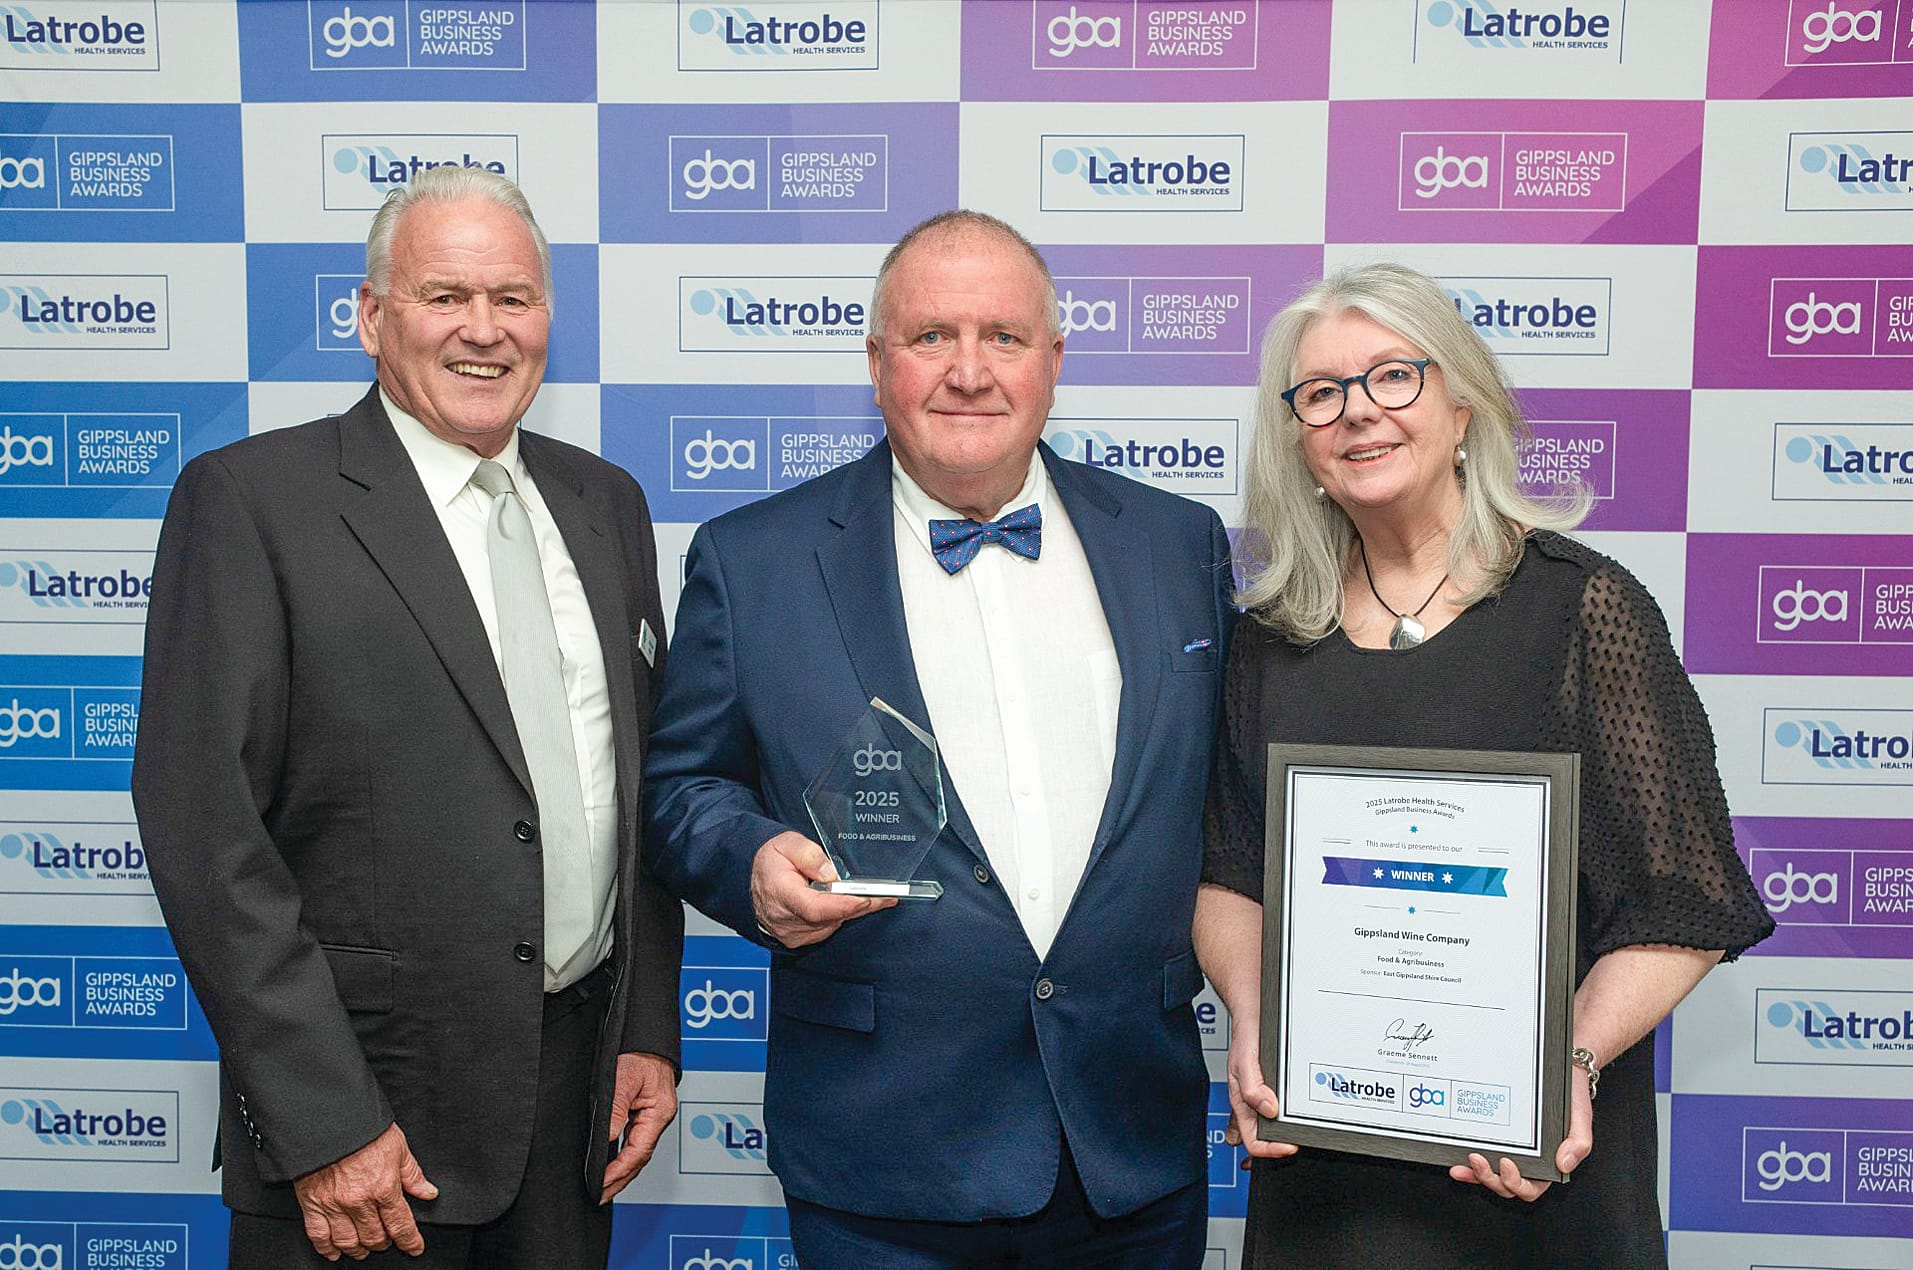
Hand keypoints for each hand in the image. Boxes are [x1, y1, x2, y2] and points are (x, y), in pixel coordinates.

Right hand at [292, 1122, 437, 1259]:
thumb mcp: (398, 1147)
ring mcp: (334, 1205)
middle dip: (385, 1243)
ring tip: (365, 1249)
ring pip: (349, 1241)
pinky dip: (327, 1249)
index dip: (410, 1241)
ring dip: (359, 1250)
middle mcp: (359, 1201)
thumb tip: (428, 1192)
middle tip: (388, 1241)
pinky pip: (319, 1236)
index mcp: (384, 1187)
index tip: (415, 1247)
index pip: (401, 1225)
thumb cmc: (363, 1129)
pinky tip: (334, 1251)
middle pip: (375, 1237)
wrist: (328, 1119)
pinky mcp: (312, 1204)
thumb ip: (412, 1174)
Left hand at [601, 1051, 677, 1203]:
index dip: (619, 1171)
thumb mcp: (623, 1078)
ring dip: (623, 1172)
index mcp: (659, 1112)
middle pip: (641, 1158)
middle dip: (621, 1180)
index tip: (601, 1184)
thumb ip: (616, 1109)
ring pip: (639, 1152)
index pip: (638, 1151)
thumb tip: (607, 1139)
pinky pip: (636, 1141)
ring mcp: (653, 1116)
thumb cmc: (639, 1052)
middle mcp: (658, 1117)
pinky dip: (624, 1156)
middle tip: (601, 1196)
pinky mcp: (645, 1112)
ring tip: (606, 1188)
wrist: (646, 1037)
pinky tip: (614, 1163)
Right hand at [750, 831, 895, 947]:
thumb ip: (809, 854)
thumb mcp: (787, 843)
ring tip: (868, 896)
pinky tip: (844, 903)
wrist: (749, 880)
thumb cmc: (769, 861)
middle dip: (859, 905)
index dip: (843, 905)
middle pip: (829, 918)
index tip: (866, 899)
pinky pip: (825, 930)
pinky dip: (837, 916)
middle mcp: (784, 919)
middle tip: (885, 896)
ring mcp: (790, 933)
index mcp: (780, 893)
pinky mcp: (796, 940)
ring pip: (830, 925)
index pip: (815, 908)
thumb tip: (831, 873)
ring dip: (849, 910)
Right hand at [1221, 1022, 1297, 1165]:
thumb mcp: (1244, 1063)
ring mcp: (1262, 1098)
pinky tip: (1296, 1117)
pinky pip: (1279, 1110)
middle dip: (1279, 1146)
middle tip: (1296, 1144)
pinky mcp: (1272, 1089)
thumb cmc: (1245, 1037)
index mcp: (1241, 1103)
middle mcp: (1252, 1104)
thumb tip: (1269, 1109)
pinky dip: (1287, 1117)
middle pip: (1263, 1138)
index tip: (1289, 1145)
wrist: (1254, 1016)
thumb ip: (1252, 1088)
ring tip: (1298, 1136)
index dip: (1271, 1149)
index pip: (1253, 1141)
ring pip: (1271, 1127)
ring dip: (1283, 1134)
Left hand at [1448, 1056, 1593, 1200]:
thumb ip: (1579, 1143)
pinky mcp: (1495, 1136)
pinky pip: (1482, 1154)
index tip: (1506, 1164)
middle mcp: (1527, 1160)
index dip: (1516, 1184)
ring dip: (1474, 1175)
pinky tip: (1457, 1156)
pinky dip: (1467, 1162)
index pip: (1531, 1187)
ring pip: (1490, 1175)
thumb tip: (1564, 1164)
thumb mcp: (1581, 1117)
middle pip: (1505, 1185)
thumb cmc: (1571, 1095)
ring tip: (1461, 1166)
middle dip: (1489, 1179)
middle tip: (1477, 1160)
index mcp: (1549, 1162)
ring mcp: (1510, 1149)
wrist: (1560, 1067)